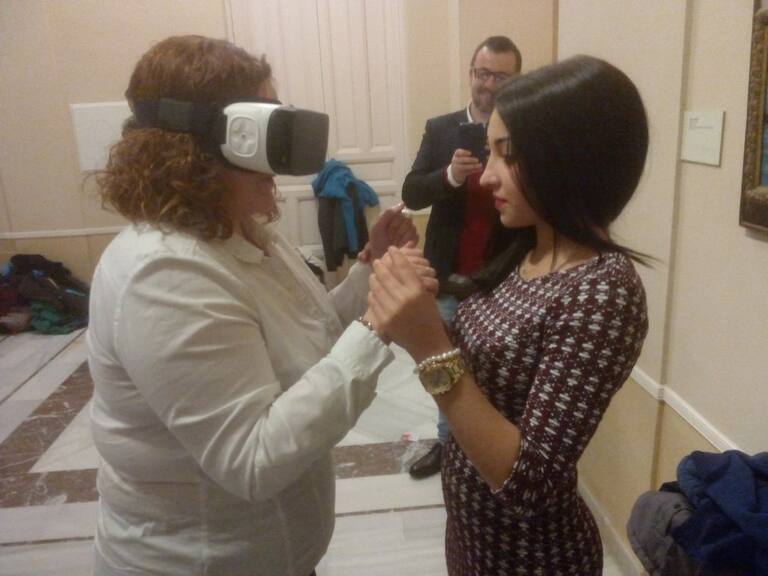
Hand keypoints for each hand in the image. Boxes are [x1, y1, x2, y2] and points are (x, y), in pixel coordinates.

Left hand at [366, 203, 418, 261]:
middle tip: (390, 237)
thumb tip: (403, 203)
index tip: (387, 230)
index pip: (398, 212)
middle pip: (406, 219)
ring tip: (395, 243)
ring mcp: (409, 230)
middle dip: (397, 229)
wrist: (382, 260)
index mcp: (391, 218)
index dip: (393, 222)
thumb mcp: (377, 228)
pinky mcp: (414, 239)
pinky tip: (402, 246)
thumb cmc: (377, 244)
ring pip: (411, 226)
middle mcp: (401, 222)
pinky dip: (408, 241)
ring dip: (402, 236)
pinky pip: (416, 235)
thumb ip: (387, 214)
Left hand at [368, 247, 451, 361]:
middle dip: (381, 265)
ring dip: (374, 278)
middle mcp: (403, 298)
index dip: (396, 255)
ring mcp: (391, 309)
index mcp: (417, 290)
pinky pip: (373, 301)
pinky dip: (372, 293)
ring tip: (374, 274)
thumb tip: (400, 264)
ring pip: (377, 287)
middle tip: (378, 261)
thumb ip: (414, 281)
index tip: (391, 249)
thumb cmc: (430, 318)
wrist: (427, 344)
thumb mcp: (427, 296)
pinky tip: (373, 290)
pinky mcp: (383, 319)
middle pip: (387, 275)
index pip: (404, 267)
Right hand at [450, 149, 482, 184]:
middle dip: (470, 160)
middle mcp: (455, 161)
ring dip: (474, 166)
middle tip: (477, 160)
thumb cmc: (462, 160)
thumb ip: (469, 154)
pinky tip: (480, 169)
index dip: (464, 152)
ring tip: (480, 165)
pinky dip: (474, 170)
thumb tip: (480, 152)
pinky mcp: (460, 173)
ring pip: (465, 167)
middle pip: (462, 160)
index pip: (458, 152)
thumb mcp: (462, 156)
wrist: (455, 171)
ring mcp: (456, 168)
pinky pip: (468, 172)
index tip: (470, 153)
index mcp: (456, 155)